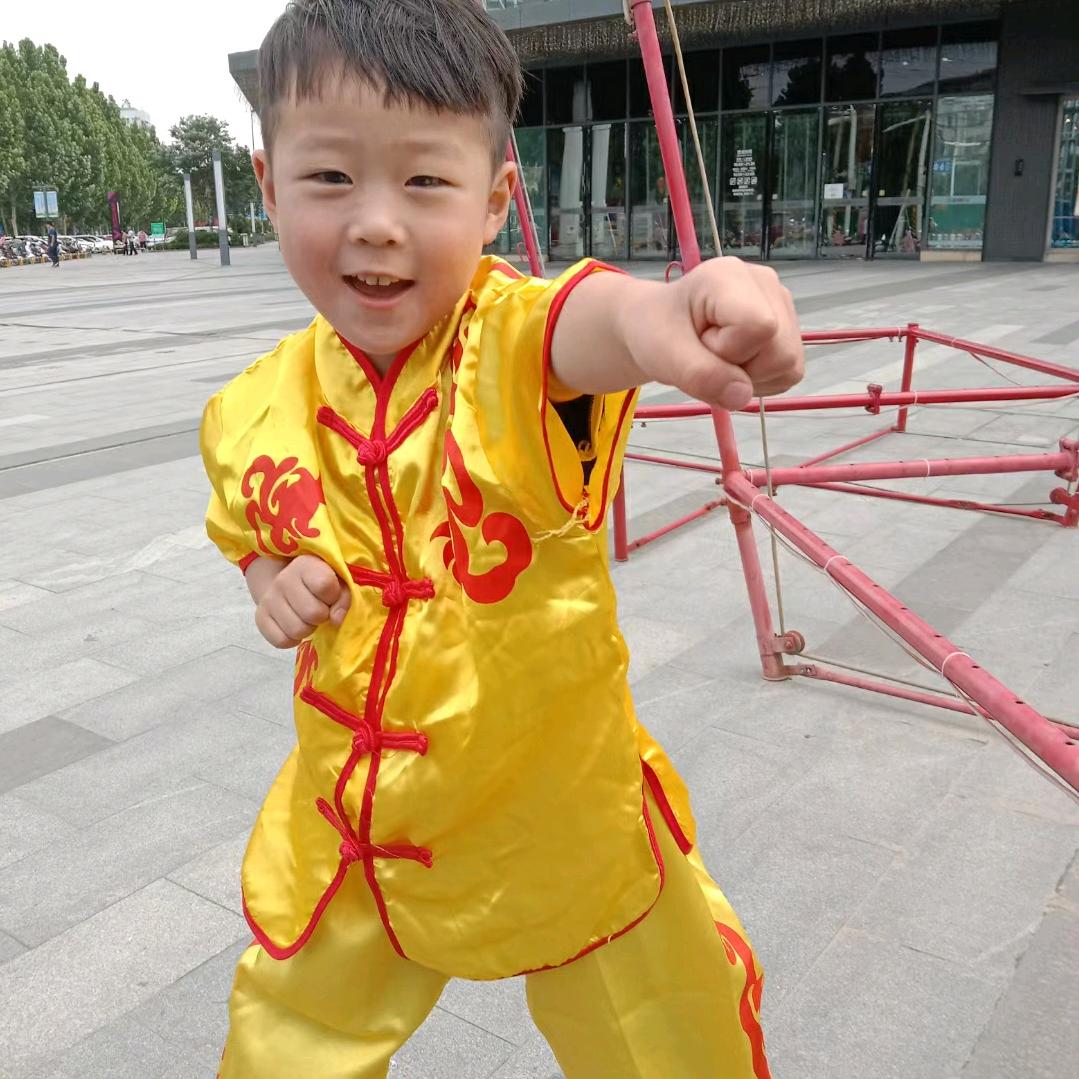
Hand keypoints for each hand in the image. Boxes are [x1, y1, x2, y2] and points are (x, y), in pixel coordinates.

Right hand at [250, 555, 351, 648]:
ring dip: (308, 629)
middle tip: (320, 610)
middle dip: (322, 616)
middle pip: (312, 613)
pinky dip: (293, 639)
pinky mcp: (260, 617)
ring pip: (297, 630)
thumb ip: (343, 598)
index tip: (330, 595)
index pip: (324, 585)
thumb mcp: (337, 582)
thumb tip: (337, 619)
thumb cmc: (320, 584)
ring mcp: (269, 599)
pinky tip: (295, 627)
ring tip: (308, 618)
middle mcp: (283, 579)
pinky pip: (281, 641)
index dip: (333, 596)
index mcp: (305, 565)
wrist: (288, 584)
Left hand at [623, 258, 803, 409]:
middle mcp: (767, 284)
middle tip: (705, 352)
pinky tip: (734, 365)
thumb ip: (701, 374)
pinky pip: (789, 373)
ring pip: (788, 365)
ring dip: (749, 377)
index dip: (730, 351)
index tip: (700, 343)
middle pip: (780, 352)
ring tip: (717, 357)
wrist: (657, 328)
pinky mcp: (789, 330)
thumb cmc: (656, 332)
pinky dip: (760, 381)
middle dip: (739, 368)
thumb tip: (742, 396)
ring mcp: (782, 306)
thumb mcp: (664, 355)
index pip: (760, 327)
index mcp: (731, 276)